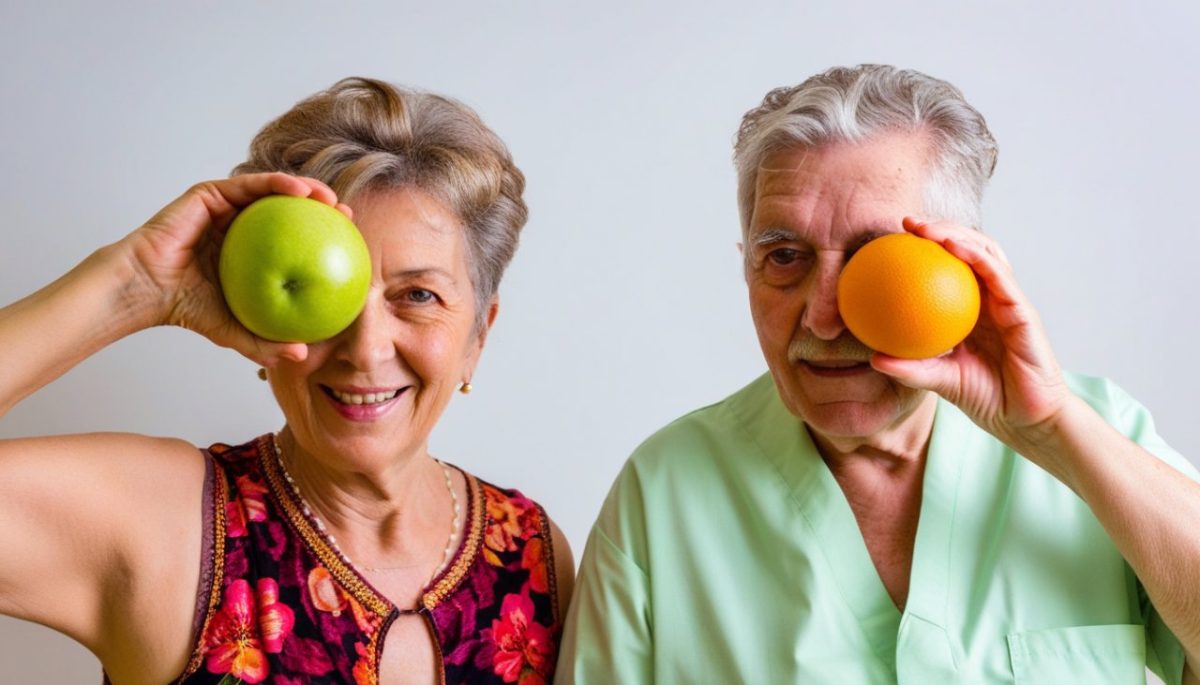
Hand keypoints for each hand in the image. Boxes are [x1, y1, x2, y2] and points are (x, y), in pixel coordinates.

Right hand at [116, 173, 352, 366]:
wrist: (147, 290)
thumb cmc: (186, 309)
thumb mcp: (234, 331)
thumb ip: (265, 343)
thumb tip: (301, 355)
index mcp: (251, 252)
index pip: (294, 240)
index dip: (322, 238)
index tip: (350, 244)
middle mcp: (241, 226)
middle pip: (289, 211)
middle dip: (322, 208)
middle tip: (349, 216)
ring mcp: (226, 207)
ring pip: (273, 191)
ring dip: (307, 189)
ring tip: (331, 199)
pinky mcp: (210, 194)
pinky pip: (251, 184)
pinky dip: (278, 184)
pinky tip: (302, 192)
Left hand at [870, 217, 1071, 451]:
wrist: (1024, 420)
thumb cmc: (986, 398)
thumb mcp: (940, 380)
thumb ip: (911, 368)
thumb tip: (873, 357)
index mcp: (973, 309)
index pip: (950, 267)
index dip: (927, 248)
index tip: (894, 239)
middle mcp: (991, 299)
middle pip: (969, 249)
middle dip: (940, 228)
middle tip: (907, 222)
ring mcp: (1009, 301)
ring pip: (986, 252)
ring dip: (957, 233)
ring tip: (926, 228)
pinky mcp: (1023, 311)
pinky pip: (999, 276)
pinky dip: (977, 257)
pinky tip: (954, 247)